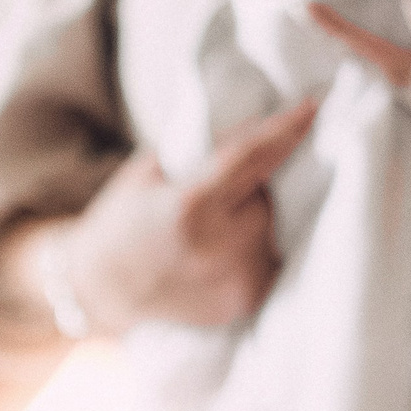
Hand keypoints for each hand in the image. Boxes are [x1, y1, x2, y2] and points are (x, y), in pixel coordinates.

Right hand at [51, 97, 318, 334]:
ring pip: (269, 232)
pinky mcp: (240, 304)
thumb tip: (262, 126)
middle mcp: (215, 246)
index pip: (252, 156)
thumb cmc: (123, 220)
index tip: (313, 106)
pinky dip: (252, 253)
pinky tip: (217, 257)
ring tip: (210, 236)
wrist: (97, 289)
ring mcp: (230, 280)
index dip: (285, 129)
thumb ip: (205, 152)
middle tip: (213, 202)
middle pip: (265, 200)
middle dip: (249, 193)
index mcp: (188, 206)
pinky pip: (267, 262)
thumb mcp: (151, 171)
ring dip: (251, 224)